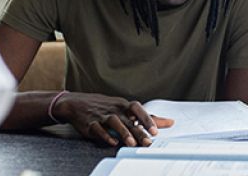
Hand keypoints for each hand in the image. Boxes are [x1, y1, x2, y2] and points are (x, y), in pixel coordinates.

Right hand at [53, 92, 173, 146]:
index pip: (138, 109)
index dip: (147, 119)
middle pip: (128, 120)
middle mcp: (114, 109)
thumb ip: (147, 117)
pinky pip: (98, 129)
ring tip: (131, 144)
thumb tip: (169, 122)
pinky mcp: (90, 124)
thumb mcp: (126, 108)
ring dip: (123, 133)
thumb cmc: (106, 106)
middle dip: (139, 132)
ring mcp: (102, 116)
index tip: (155, 131)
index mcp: (124, 105)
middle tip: (148, 142)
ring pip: (114, 123)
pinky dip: (105, 136)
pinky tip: (112, 142)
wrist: (77, 103)